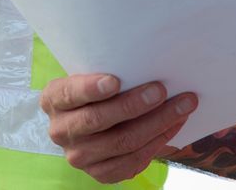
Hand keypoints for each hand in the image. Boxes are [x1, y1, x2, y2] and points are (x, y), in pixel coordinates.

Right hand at [40, 74, 197, 184]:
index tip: (115, 81)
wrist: (93, 123)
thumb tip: (147, 61)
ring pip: (121, 142)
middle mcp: (61, 130)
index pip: (70, 94)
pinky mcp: (100, 173)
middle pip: (99, 120)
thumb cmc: (97, 91)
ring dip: (157, 123)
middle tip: (161, 90)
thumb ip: (108, 73)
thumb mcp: (91, 76)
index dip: (91, 89)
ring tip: (182, 106)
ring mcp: (79, 156)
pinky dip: (157, 142)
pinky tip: (173, 126)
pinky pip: (132, 161)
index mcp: (53, 100)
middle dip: (134, 104)